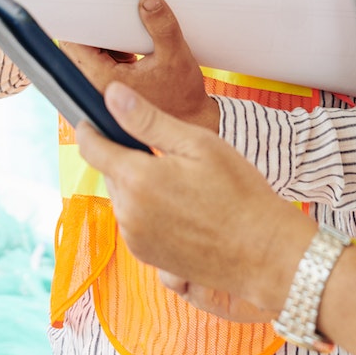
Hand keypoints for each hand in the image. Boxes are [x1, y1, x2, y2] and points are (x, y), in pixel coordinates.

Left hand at [63, 0, 218, 131]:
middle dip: (96, 28)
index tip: (87, 5)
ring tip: (128, 34)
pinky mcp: (112, 90)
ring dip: (105, 41)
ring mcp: (103, 89)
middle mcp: (97, 86)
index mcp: (105, 79)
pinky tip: (132, 51)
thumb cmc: (182, 96)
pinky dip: (113, 52)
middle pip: (79, 48)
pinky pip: (102, 63)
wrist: (190, 123)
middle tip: (114, 13)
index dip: (77, 21)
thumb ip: (162, 26)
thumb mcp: (176, 55)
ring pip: (90, 55)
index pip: (73, 45)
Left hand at [74, 84, 312, 315]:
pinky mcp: (149, 259)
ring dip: (138, 186)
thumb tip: (112, 95)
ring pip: (123, 200)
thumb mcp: (197, 144)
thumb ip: (147, 120)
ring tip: (180, 183)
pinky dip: (149, 211)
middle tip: (165, 153)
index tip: (93, 119)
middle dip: (125, 158)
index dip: (90, 128)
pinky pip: (136, 224)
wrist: (265, 253)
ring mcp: (137, 240)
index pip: (93, 148)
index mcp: (138, 180)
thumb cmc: (240, 194)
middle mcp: (129, 214)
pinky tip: (182, 208)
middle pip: (110, 173)